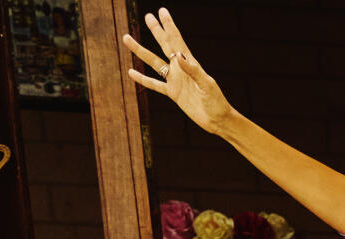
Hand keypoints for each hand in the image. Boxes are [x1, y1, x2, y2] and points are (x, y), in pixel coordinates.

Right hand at [124, 8, 235, 133]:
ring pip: (154, 62)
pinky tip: (131, 72)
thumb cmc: (216, 102)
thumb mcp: (206, 85)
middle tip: (148, 16)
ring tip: (127, 38)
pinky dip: (143, 79)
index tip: (162, 12)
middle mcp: (180, 68)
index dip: (169, 26)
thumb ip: (193, 70)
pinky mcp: (173, 93)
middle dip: (157, 31)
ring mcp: (175, 80)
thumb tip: (178, 55)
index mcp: (190, 63)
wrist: (217, 120)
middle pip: (165, 45)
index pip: (177, 41)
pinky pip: (154, 84)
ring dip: (140, 51)